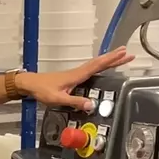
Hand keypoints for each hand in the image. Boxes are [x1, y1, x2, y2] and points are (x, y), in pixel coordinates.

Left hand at [16, 47, 133, 111]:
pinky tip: (103, 68)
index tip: (123, 54)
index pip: (97, 66)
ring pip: (96, 65)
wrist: (30, 84)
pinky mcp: (73, 77)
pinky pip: (91, 69)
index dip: (111, 60)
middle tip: (128, 53)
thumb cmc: (42, 90)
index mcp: (76, 75)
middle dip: (114, 58)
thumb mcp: (58, 99)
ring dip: (109, 60)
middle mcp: (78, 72)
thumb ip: (74, 102)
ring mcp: (76, 73)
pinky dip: (100, 66)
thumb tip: (90, 105)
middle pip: (99, 63)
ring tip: (121, 57)